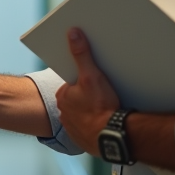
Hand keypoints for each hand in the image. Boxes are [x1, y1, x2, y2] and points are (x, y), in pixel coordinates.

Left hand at [56, 27, 120, 155]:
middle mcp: (64, 113)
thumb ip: (82, 54)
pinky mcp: (83, 140)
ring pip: (82, 115)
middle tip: (103, 95)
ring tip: (106, 108)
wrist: (111, 137)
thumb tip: (73, 34)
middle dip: (87, 96)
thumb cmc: (101, 107)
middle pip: (77, 99)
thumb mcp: (92, 76)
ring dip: (91, 112)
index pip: (72, 84)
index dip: (84, 80)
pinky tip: (105, 123)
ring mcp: (72, 128)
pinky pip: (88, 130)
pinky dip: (95, 126)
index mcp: (63, 97)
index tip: (94, 81)